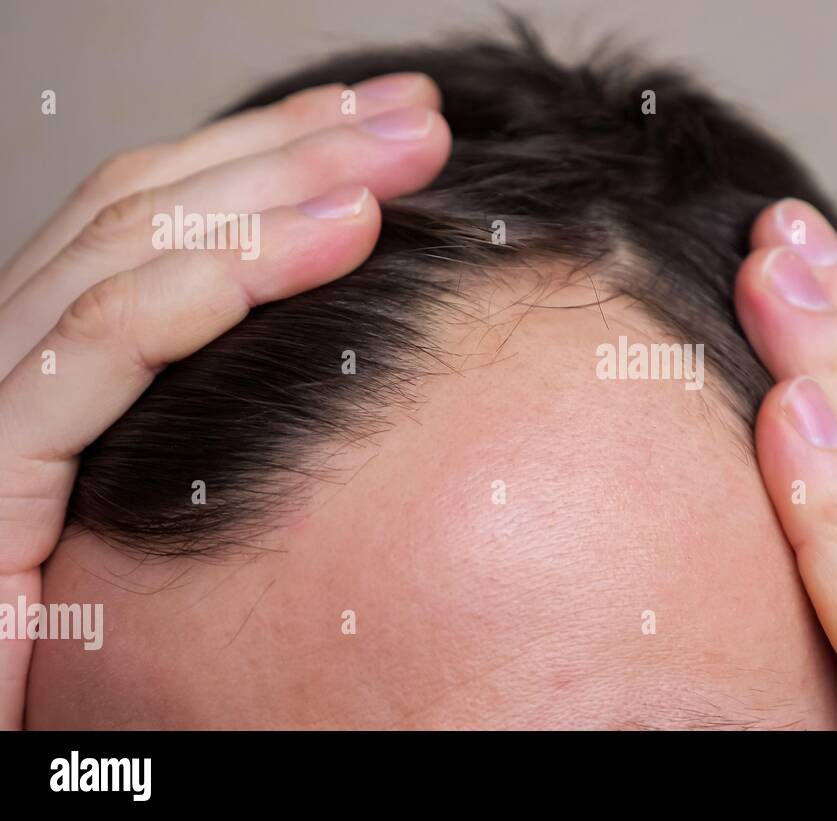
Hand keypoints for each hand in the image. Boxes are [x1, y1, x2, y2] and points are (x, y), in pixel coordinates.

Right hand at [0, 73, 448, 728]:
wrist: (10, 750)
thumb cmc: (103, 644)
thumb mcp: (187, 491)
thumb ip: (236, 407)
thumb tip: (383, 343)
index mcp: (65, 354)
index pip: (167, 214)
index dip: (277, 152)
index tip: (386, 124)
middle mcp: (16, 356)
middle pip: (153, 208)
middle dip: (293, 149)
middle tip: (415, 116)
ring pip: (127, 255)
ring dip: (274, 197)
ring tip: (393, 173)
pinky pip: (89, 358)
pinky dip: (198, 290)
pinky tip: (313, 247)